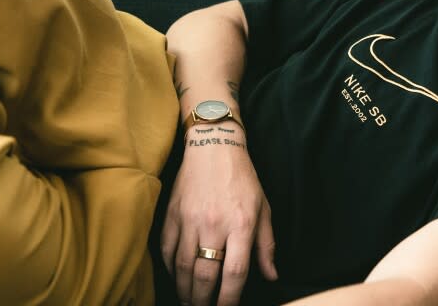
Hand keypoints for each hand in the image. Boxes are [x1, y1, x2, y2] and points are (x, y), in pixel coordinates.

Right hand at [160, 124, 277, 304]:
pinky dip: (170, 268)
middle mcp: (214, 224)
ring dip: (184, 290)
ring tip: (189, 301)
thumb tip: (271, 275)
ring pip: (183, 267)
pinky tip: (176, 276)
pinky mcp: (172, 214)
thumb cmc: (243, 178)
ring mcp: (190, 219)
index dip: (230, 298)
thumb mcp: (264, 208)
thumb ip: (266, 245)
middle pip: (205, 276)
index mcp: (241, 223)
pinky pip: (167, 249)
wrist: (213, 146)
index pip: (235, 272)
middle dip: (203, 301)